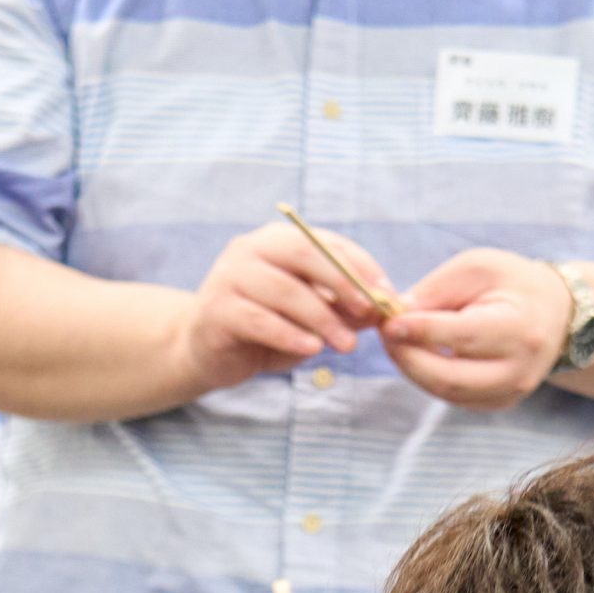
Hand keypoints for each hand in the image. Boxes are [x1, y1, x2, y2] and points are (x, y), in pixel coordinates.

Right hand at [173, 221, 394, 395]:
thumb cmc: (265, 329)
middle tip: (368, 312)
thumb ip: (343, 309)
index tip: (387, 294)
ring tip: (347, 345)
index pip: (325, 242)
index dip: (360, 266)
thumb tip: (385, 307)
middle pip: (303, 253)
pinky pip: (259, 320)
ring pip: (284, 290)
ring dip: (322, 318)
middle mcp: (249, 250)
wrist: (206, 351)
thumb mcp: (311, 317)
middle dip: (342, 283)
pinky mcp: (216, 312)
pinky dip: (290, 334)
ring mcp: (228, 278)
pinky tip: (312, 349)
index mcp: (276, 240)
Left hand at [382, 248, 570, 409]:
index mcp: (519, 329)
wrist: (556, 313)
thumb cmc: (512, 283)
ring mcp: (510, 393)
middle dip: (408, 357)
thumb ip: (436, 290)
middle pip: (449, 378)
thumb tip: (396, 314)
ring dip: (413, 369)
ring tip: (397, 342)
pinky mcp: (499, 403)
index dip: (420, 331)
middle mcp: (519, 370)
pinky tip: (418, 355)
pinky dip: (428, 378)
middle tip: (386, 334)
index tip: (388, 321)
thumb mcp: (477, 268)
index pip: (461, 336)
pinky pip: (453, 398)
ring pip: (446, 392)